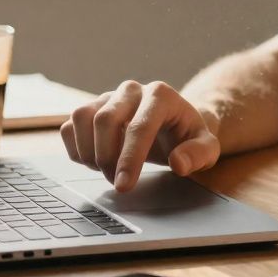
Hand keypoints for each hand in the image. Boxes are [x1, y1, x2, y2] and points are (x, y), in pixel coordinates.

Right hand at [60, 80, 220, 191]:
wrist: (174, 124)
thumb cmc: (188, 136)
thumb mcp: (207, 147)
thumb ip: (198, 155)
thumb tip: (179, 164)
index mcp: (161, 95)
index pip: (140, 127)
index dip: (129, 159)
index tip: (123, 186)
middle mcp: (131, 90)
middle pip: (105, 119)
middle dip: (106, 157)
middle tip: (117, 183)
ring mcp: (108, 97)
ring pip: (81, 117)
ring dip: (88, 152)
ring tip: (106, 171)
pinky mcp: (92, 107)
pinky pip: (70, 125)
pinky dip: (76, 149)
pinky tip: (95, 162)